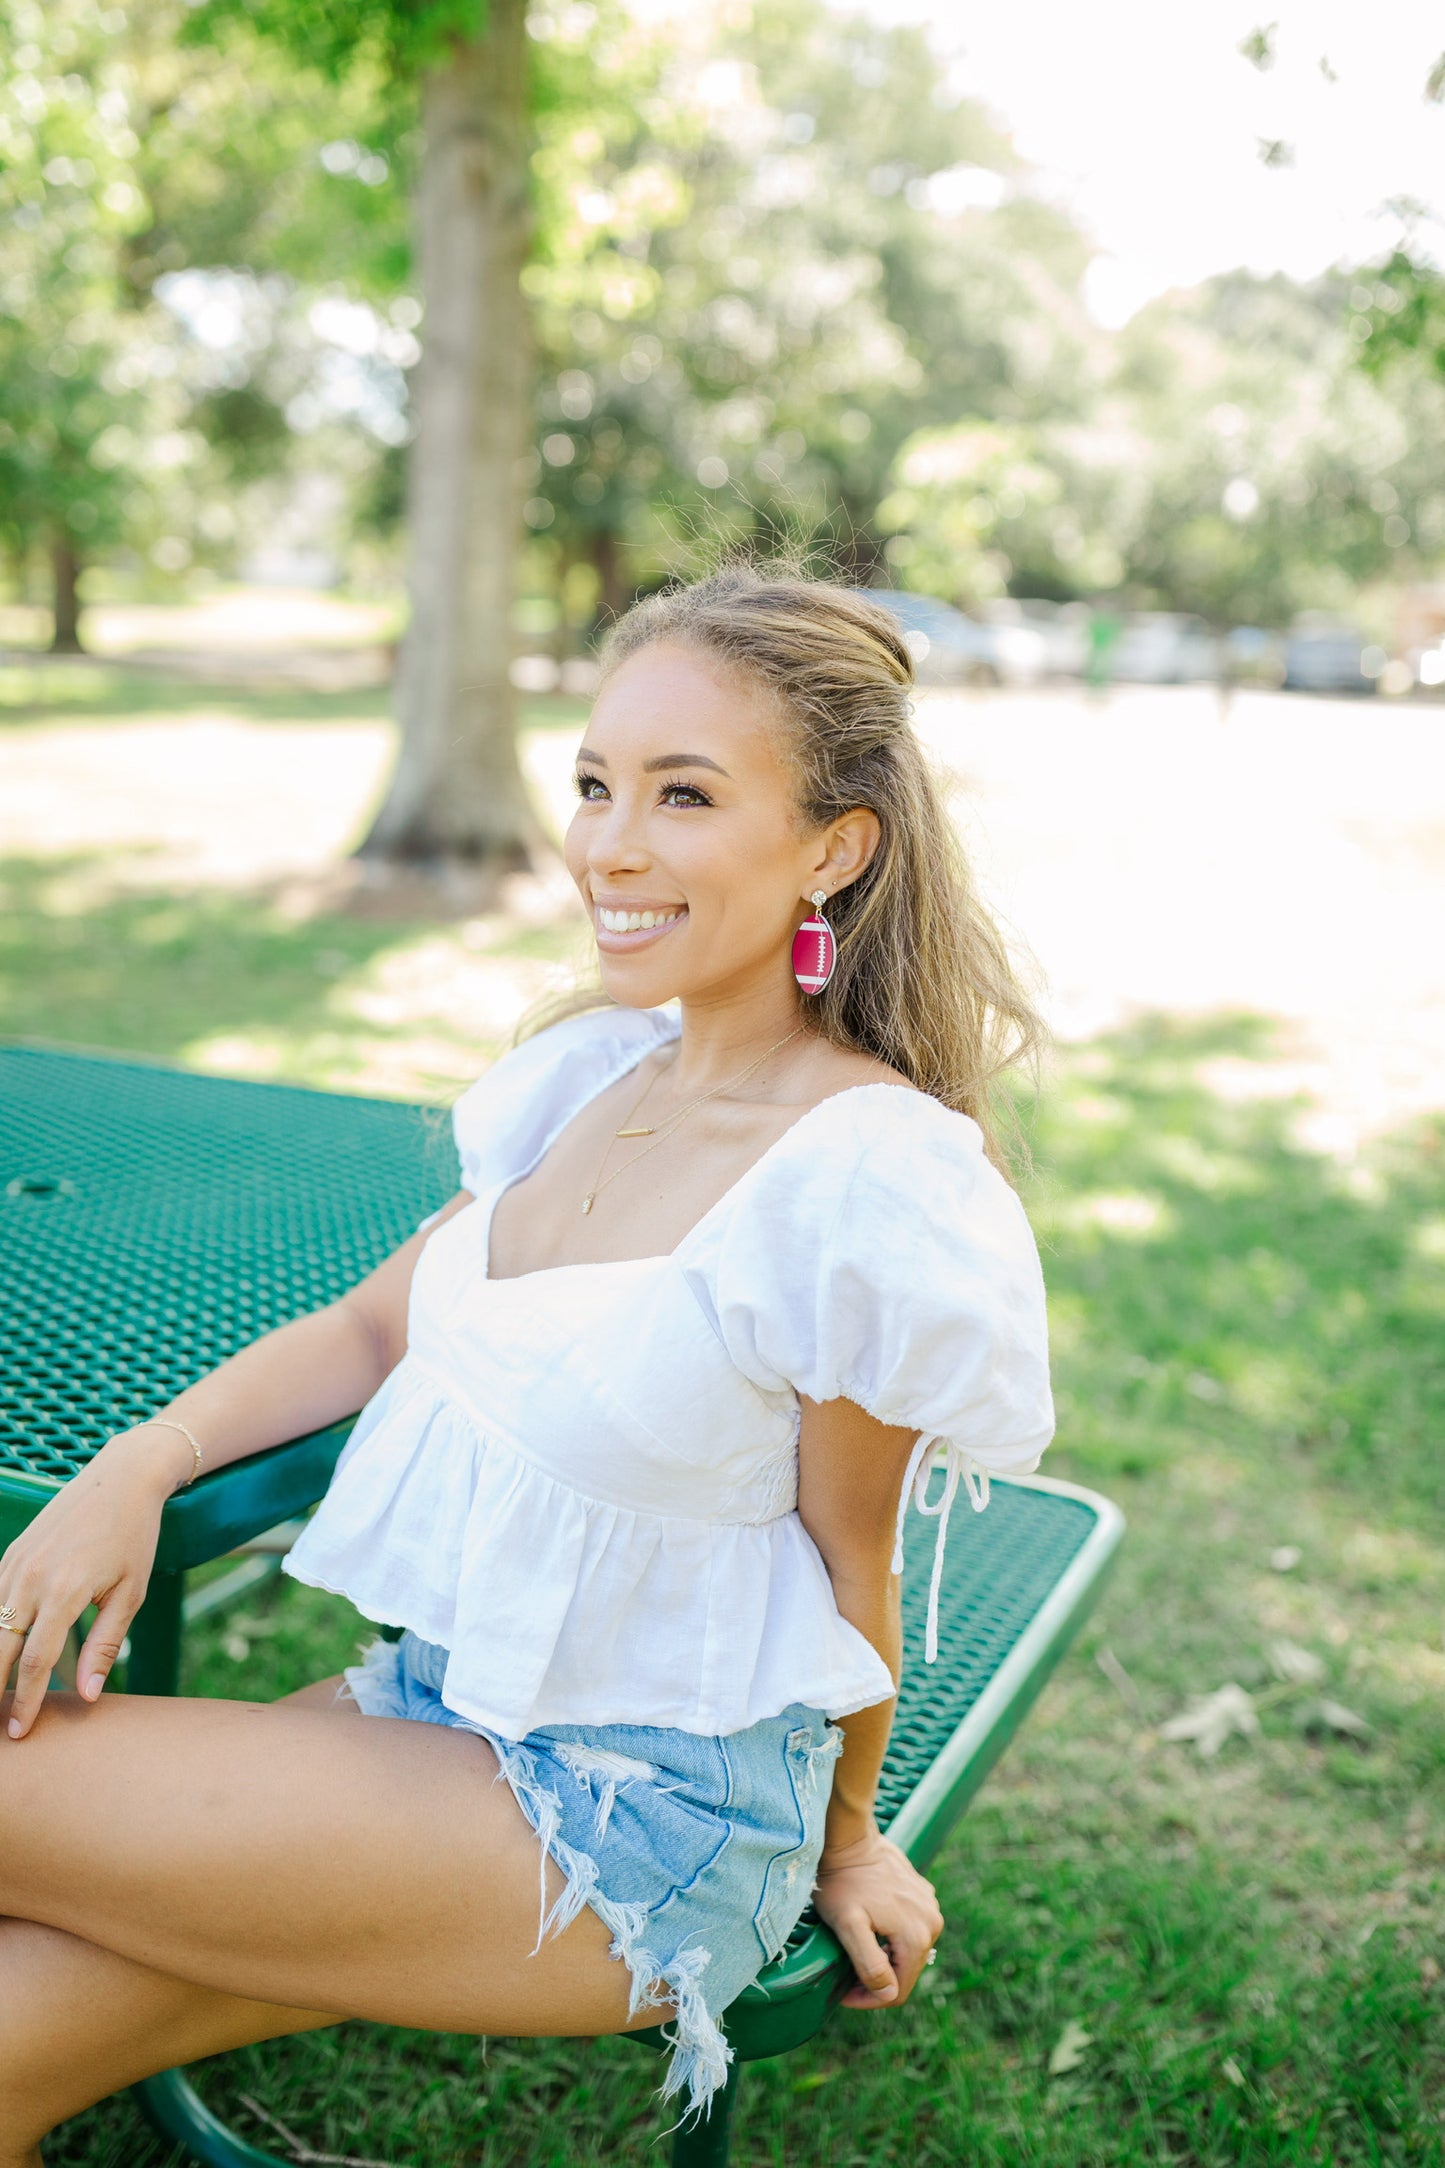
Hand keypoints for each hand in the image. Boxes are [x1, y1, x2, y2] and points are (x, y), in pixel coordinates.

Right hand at [0, 1426, 186, 1737]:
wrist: (121, 1478)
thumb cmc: (134, 1537)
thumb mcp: (131, 1593)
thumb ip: (106, 1646)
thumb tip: (88, 1696)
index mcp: (64, 1591)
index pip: (33, 1661)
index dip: (24, 1701)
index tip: (21, 1731)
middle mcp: (30, 1578)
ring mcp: (15, 1563)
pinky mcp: (10, 1554)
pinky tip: (1, 1651)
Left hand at [811, 1824, 943, 2009]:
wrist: (850, 1838)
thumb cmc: (843, 1882)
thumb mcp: (848, 1925)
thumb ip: (869, 1963)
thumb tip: (888, 1992)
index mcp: (916, 1936)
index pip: (897, 1992)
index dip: (869, 1999)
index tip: (844, 1991)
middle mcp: (932, 1923)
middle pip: (905, 1973)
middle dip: (877, 1980)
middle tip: (847, 1973)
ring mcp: (930, 1907)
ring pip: (908, 1953)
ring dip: (885, 1959)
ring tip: (858, 1948)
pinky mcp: (924, 1895)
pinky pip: (911, 1930)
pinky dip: (892, 1938)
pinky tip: (871, 1927)